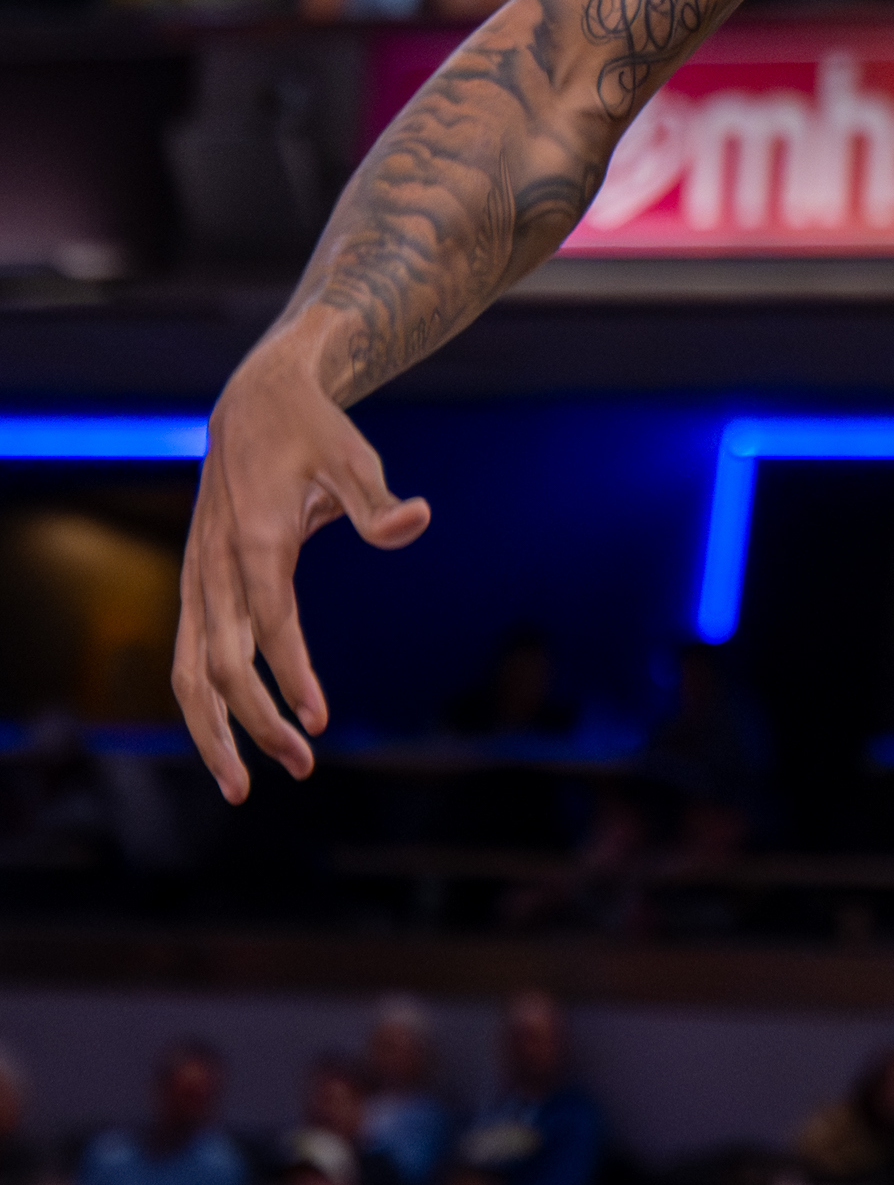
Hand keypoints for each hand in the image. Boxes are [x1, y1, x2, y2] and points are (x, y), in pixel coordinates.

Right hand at [173, 343, 429, 799]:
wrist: (255, 399)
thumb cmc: (314, 431)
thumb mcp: (353, 456)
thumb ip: (377, 503)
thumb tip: (417, 522)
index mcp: (256, 538)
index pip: (271, 623)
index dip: (291, 674)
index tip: (320, 719)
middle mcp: (215, 565)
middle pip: (223, 663)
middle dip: (257, 721)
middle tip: (303, 763)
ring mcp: (195, 577)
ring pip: (187, 672)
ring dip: (213, 731)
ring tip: (243, 785)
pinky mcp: (192, 585)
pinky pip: (185, 657)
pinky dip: (200, 705)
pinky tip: (227, 740)